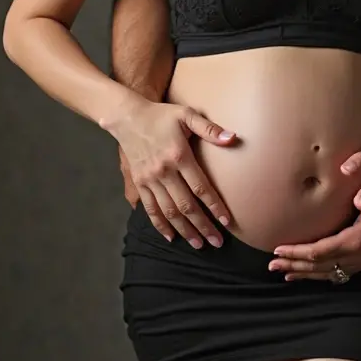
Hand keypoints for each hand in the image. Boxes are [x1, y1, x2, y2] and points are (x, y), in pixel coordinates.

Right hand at [108, 98, 236, 247]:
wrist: (127, 117)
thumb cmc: (162, 115)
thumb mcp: (187, 115)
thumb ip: (210, 129)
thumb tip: (233, 138)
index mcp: (178, 156)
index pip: (200, 187)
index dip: (214, 206)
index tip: (227, 222)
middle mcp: (163, 171)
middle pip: (186, 205)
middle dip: (203, 226)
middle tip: (217, 243)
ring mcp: (149, 179)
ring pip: (169, 211)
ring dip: (184, 230)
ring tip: (199, 244)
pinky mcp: (139, 183)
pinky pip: (150, 209)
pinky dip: (160, 225)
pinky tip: (171, 236)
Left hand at [269, 173, 360, 281]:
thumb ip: (352, 194)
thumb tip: (322, 192)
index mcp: (358, 240)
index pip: (318, 253)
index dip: (296, 252)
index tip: (276, 248)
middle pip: (322, 267)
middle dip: (296, 266)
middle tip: (272, 265)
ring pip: (332, 273)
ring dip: (308, 272)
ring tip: (287, 272)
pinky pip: (343, 271)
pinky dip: (325, 272)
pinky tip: (315, 271)